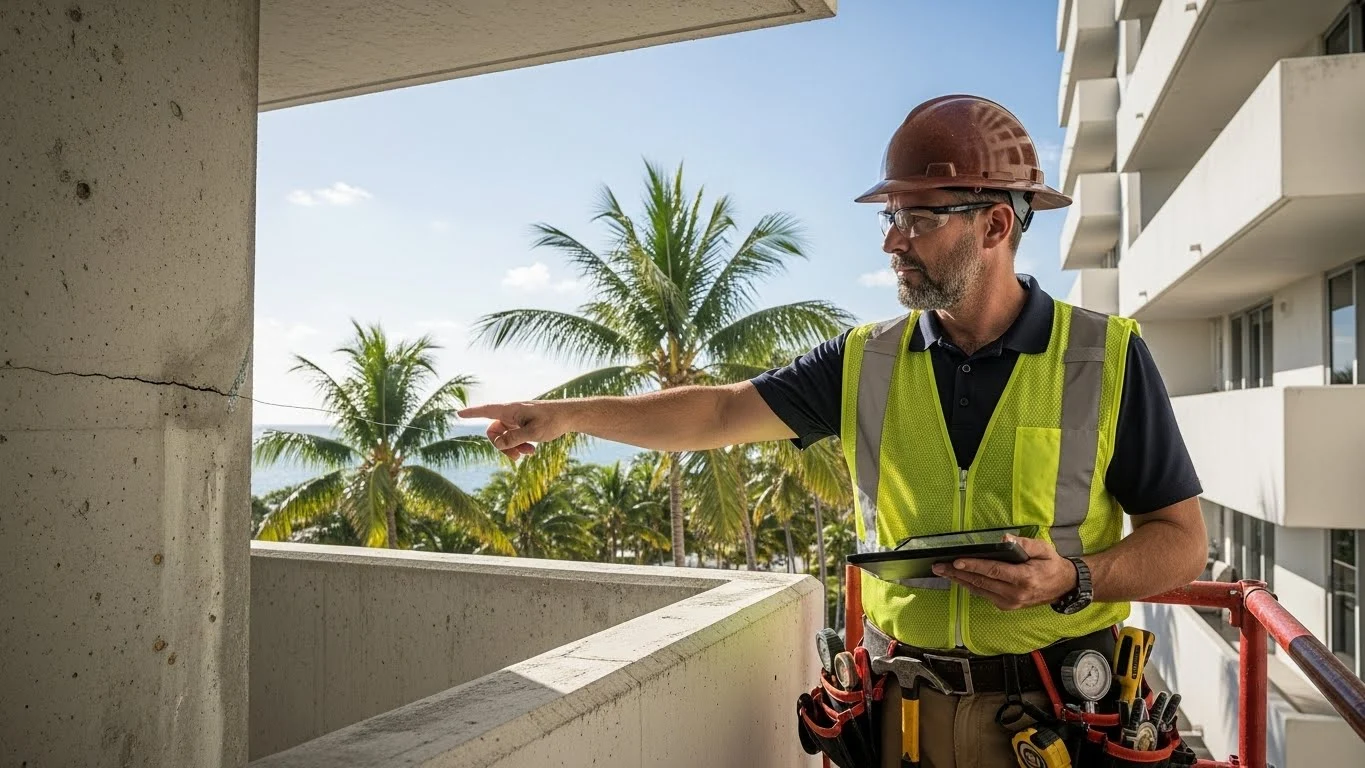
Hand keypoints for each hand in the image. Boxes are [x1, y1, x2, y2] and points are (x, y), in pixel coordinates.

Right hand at [457, 401, 567, 461]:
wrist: (569, 416)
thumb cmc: (553, 420)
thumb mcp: (534, 432)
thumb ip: (514, 438)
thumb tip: (498, 443)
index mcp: (511, 410)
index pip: (487, 410)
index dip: (472, 413)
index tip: (458, 413)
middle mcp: (511, 413)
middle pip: (493, 431)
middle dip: (501, 446)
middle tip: (516, 457)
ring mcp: (517, 419)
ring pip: (504, 437)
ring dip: (513, 448)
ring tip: (529, 454)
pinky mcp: (523, 425)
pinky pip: (513, 437)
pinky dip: (520, 445)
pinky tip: (532, 451)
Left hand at [932, 535, 1077, 610]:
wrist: (1063, 586)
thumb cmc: (1051, 564)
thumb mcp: (1043, 549)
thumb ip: (1025, 544)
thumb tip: (1005, 539)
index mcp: (1024, 579)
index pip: (993, 571)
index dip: (973, 566)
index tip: (956, 561)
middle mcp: (1015, 594)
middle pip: (980, 582)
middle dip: (957, 573)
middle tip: (938, 566)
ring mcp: (1010, 603)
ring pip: (979, 590)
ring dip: (959, 580)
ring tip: (942, 571)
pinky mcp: (1007, 606)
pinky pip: (984, 594)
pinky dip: (970, 585)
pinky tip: (958, 578)